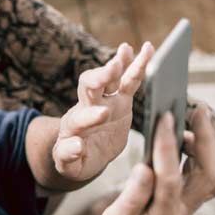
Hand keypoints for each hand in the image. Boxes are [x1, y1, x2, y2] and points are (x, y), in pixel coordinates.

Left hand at [53, 42, 153, 181]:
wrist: (85, 154)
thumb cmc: (75, 161)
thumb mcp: (69, 165)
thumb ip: (68, 156)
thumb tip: (77, 145)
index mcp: (73, 127)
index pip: (79, 119)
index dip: (89, 116)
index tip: (102, 114)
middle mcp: (87, 108)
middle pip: (88, 87)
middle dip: (100, 78)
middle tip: (111, 70)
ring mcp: (104, 101)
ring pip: (108, 78)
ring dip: (117, 65)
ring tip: (126, 50)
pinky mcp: (120, 101)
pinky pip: (128, 80)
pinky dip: (136, 65)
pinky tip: (147, 49)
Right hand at [90, 106, 214, 214]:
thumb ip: (132, 195)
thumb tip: (145, 167)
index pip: (170, 176)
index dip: (167, 146)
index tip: (164, 119)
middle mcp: (184, 210)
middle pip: (210, 173)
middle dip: (206, 140)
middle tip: (195, 111)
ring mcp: (191, 206)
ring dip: (211, 147)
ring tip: (191, 125)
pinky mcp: (191, 200)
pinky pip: (212, 176)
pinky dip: (208, 155)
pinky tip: (188, 141)